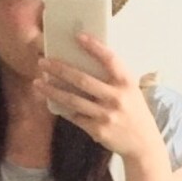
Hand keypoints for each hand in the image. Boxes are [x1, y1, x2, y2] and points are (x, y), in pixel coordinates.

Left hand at [35, 35, 162, 162]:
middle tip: (43, 62)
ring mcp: (106, 115)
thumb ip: (113, 77)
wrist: (143, 144)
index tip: (78, 36)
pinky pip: (75, 116)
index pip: (110, 60)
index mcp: (127, 83)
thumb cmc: (133, 111)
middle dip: (60, 69)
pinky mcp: (98, 130)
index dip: (95, 47)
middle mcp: (117, 98)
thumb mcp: (130, 90)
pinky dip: (62, 108)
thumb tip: (85, 60)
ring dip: (53, 90)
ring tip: (38, 82)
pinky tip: (51, 101)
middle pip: (83, 80)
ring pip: (73, 100)